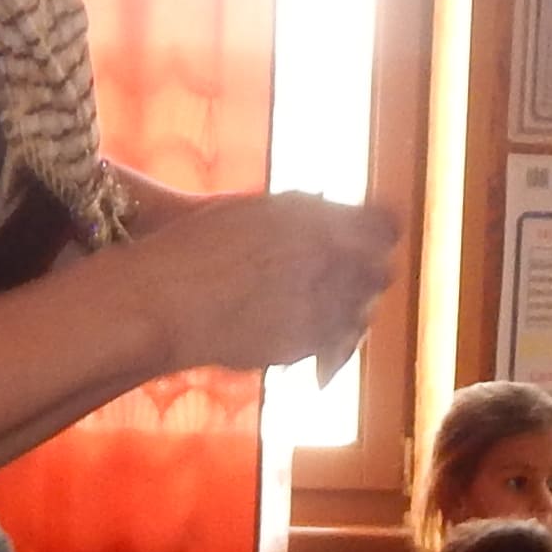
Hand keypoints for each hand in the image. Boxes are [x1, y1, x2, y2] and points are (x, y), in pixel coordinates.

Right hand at [125, 191, 399, 378]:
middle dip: (366, 273)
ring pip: (363, 312)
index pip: (385, 227)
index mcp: (320, 220)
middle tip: (347, 275)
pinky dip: (330, 339)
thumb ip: (302, 212)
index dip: (378, 233)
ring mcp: (321, 308)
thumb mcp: (256, 210)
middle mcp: (329, 262)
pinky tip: (305, 331)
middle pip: (380, 271)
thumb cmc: (197, 246)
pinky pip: (337, 344)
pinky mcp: (306, 347)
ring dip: (350, 308)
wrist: (166, 301)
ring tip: (319, 306)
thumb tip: (326, 204)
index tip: (370, 237)